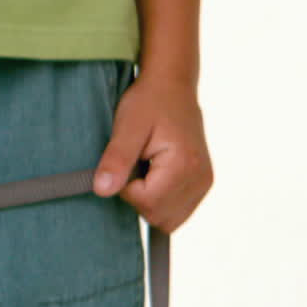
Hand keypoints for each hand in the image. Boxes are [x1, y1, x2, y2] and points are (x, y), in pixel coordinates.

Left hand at [93, 70, 212, 232]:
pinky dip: (161, 200)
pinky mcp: (202, 183)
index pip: (147, 203)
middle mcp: (201, 178)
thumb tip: (102, 191)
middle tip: (137, 164)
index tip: (127, 161)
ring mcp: (205, 182)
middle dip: (139, 198)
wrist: (172, 86)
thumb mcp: (126, 127)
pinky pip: (177, 211)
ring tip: (147, 167)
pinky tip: (155, 174)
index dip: (127, 188)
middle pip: (159, 218)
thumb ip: (116, 160)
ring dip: (150, 201)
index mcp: (185, 166)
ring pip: (169, 220)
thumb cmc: (148, 102)